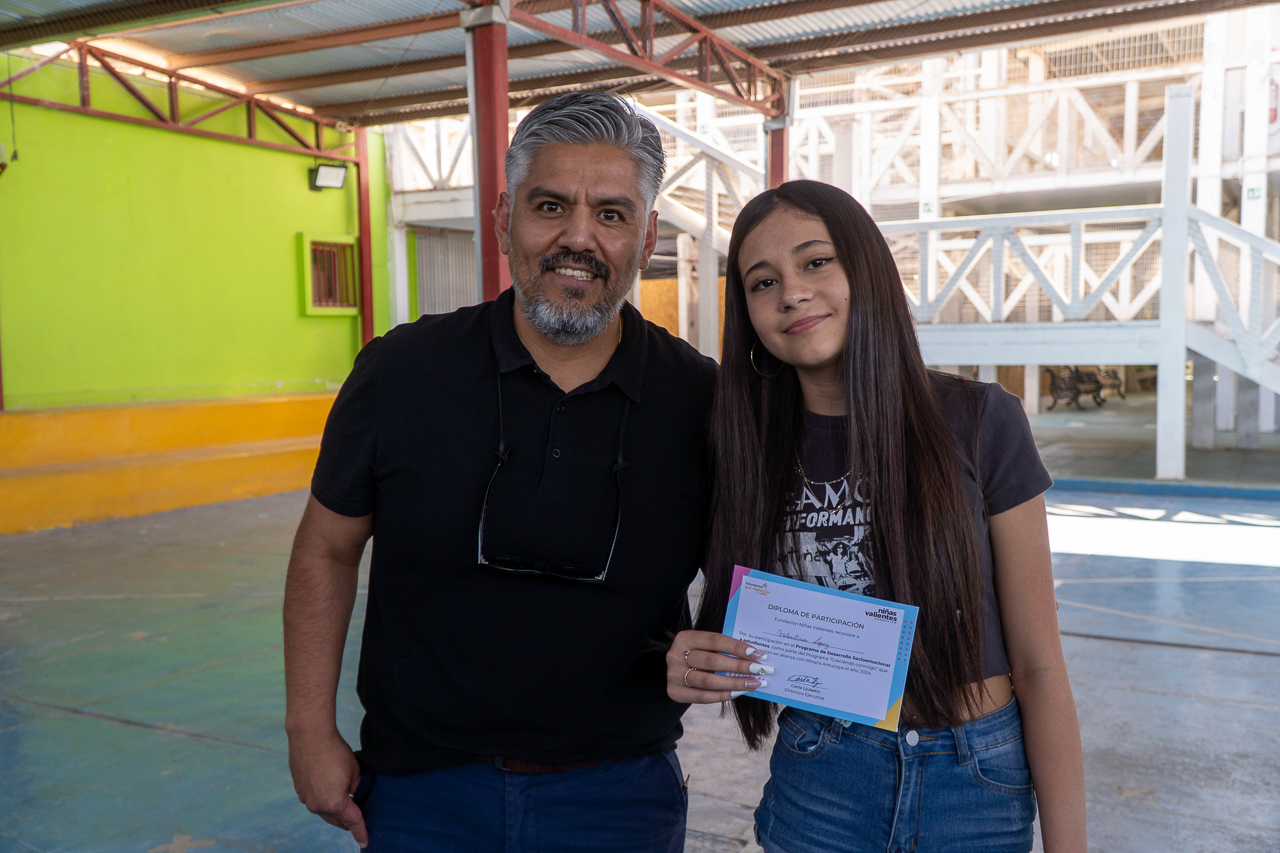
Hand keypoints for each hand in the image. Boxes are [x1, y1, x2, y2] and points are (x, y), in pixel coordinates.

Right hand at [287, 728, 369, 847]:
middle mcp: (318, 806)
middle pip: (337, 820)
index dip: (361, 832)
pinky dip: (324, 801)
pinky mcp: (300, 790)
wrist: (310, 736)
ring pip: (325, 812)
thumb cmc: (335, 751)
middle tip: (359, 822)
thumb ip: (357, 789)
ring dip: (335, 811)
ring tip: (346, 805)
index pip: (352, 822)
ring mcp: (306, 799)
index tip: (365, 842)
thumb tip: (356, 796)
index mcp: (335, 803)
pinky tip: (330, 792)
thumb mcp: (355, 772)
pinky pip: (315, 801)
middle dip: (348, 822)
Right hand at [666, 630, 772, 703]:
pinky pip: (703, 696)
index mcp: (684, 637)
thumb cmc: (697, 655)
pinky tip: (738, 693)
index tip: (758, 654)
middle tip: (759, 670)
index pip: (715, 640)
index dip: (737, 647)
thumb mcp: (704, 646)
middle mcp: (675, 655)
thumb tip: (753, 655)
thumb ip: (722, 648)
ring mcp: (673, 675)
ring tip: (753, 683)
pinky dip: (723, 695)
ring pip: (709, 681)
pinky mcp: (674, 692)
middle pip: (712, 661)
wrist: (675, 670)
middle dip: (739, 666)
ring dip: (734, 683)